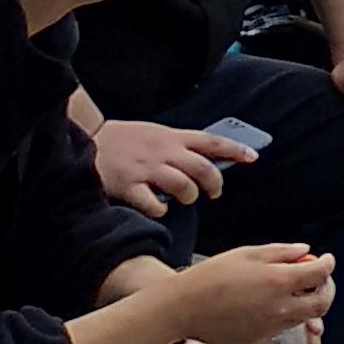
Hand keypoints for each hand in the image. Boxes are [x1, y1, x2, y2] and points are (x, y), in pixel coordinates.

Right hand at [89, 118, 250, 214]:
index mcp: (173, 137)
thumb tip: (208, 160)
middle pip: (203, 168)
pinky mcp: (128, 185)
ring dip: (189, 196)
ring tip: (184, 199)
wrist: (89, 138)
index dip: (236, 149)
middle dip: (214, 183)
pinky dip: (161, 209)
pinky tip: (159, 209)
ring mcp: (146, 169)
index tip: (253, 157)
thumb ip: (180, 146)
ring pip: (183, 186)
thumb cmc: (127, 139)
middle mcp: (164, 152)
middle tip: (214, 193)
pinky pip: (153, 203)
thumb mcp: (158, 133)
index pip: (212, 141)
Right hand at [159, 242, 334, 343]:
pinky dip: (288, 314)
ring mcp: (270, 326)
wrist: (183, 307)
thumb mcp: (248, 254)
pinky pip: (284, 327)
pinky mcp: (258, 338)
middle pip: (322, 303)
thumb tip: (306, 251)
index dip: (328, 263)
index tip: (326, 258)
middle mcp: (280, 308)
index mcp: (279, 281)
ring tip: (295, 289)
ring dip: (307, 302)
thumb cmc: (212, 276)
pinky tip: (273, 303)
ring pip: (304, 317)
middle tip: (319, 278)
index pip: (320, 273)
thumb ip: (282, 252)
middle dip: (326, 289)